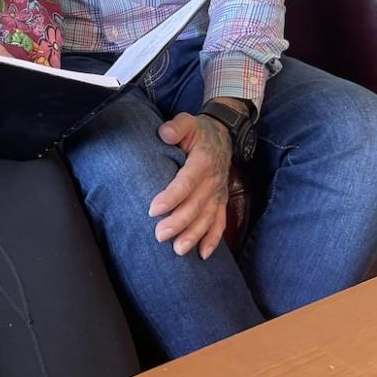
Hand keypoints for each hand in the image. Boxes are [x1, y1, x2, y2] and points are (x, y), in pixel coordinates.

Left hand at [148, 112, 231, 258]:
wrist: (223, 135)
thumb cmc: (199, 131)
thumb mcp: (188, 121)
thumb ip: (177, 127)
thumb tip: (165, 134)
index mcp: (202, 161)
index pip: (186, 182)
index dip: (171, 197)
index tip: (153, 209)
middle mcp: (213, 181)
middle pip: (196, 205)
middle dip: (178, 222)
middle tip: (160, 236)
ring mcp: (218, 193)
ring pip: (207, 218)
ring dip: (194, 235)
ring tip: (178, 250)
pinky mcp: (221, 201)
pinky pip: (220, 223)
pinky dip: (213, 240)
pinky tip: (202, 254)